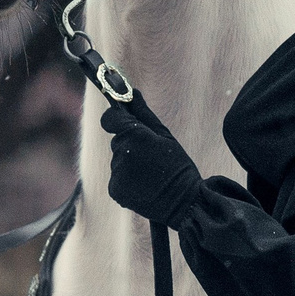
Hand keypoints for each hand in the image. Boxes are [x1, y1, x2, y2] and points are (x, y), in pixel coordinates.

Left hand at [101, 89, 204, 224]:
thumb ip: (144, 114)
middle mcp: (122, 153)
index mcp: (135, 135)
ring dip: (130, 163)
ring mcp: (117, 173)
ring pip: (118, 160)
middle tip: (153, 157)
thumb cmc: (179, 167)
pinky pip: (117, 178)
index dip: (117, 118)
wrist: (185, 203)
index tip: (124, 121)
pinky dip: (127, 180)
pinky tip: (145, 185)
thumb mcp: (165, 137)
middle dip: (131, 145)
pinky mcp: (115, 190)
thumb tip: (132, 91)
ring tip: (152, 174)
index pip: (110, 119)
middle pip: (118, 141)